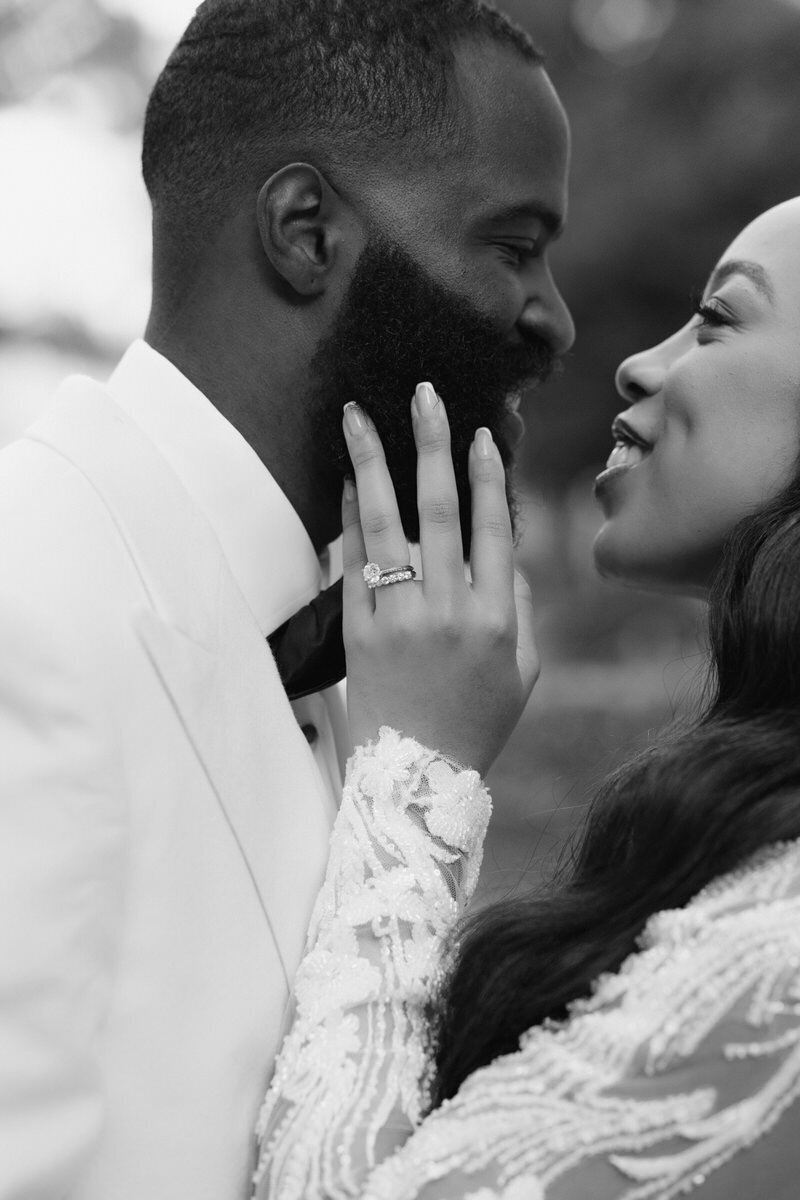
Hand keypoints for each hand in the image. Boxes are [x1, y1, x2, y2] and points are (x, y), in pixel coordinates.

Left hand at [341, 382, 538, 775]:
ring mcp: (400, 619)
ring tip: (358, 416)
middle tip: (424, 394)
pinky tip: (348, 481)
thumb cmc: (478, 723)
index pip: (495, 528)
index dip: (488, 476)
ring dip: (373, 464)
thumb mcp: (524, 672)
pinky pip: (353, 563)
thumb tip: (506, 551)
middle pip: (442, 510)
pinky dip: (350, 518)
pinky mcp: (360, 632)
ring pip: (388, 525)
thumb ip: (520, 609)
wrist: (418, 779)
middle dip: (432, 445)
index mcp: (496, 618)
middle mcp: (448, 611)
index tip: (479, 433)